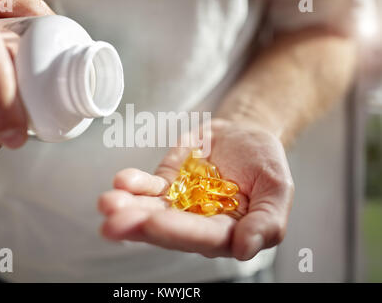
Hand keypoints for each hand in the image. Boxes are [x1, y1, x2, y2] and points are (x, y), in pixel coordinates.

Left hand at [99, 118, 293, 259]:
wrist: (245, 135)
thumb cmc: (264, 163)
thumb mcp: (277, 188)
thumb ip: (267, 221)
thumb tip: (246, 249)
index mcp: (227, 231)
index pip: (202, 236)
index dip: (178, 231)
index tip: (154, 222)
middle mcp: (198, 223)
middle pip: (167, 228)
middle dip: (140, 225)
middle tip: (115, 222)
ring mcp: (179, 204)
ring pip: (151, 210)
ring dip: (128, 208)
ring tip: (108, 203)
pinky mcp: (167, 184)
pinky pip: (148, 187)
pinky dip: (134, 184)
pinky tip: (122, 182)